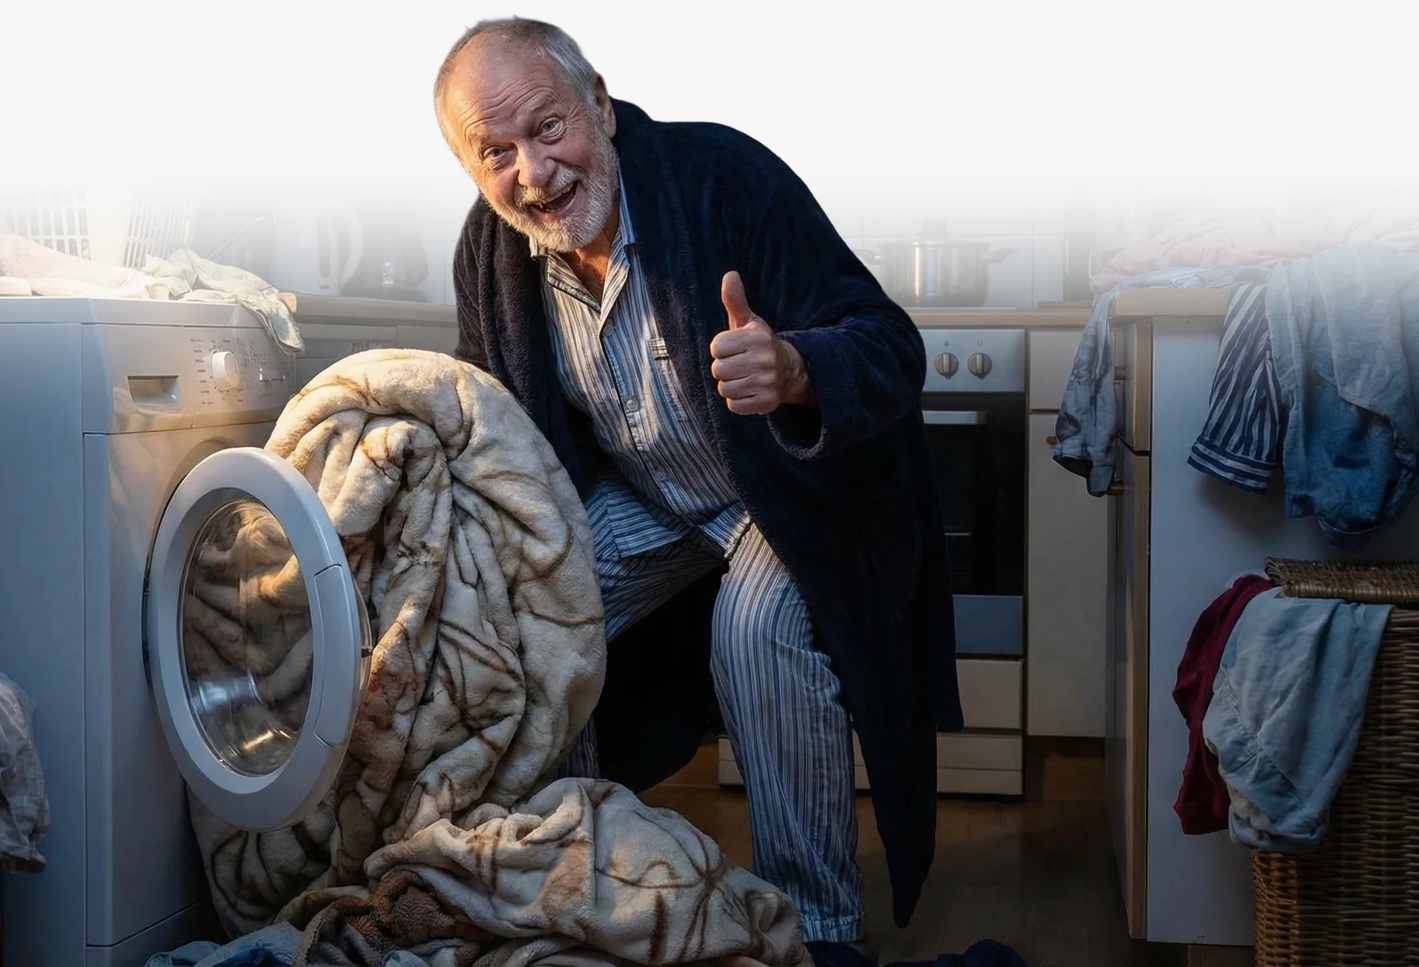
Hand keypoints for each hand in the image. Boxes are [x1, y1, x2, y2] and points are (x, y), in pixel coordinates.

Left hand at [709, 271, 813, 414]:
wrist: (789, 371)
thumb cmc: (759, 345)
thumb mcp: (748, 322)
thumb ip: (735, 301)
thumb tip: (730, 275)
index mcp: (756, 338)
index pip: (716, 348)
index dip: (721, 349)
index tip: (734, 349)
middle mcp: (764, 360)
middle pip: (718, 370)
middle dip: (724, 368)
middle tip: (739, 365)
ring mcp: (767, 383)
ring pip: (725, 389)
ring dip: (730, 385)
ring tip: (744, 378)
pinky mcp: (766, 403)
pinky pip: (734, 405)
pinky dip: (737, 401)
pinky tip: (748, 390)